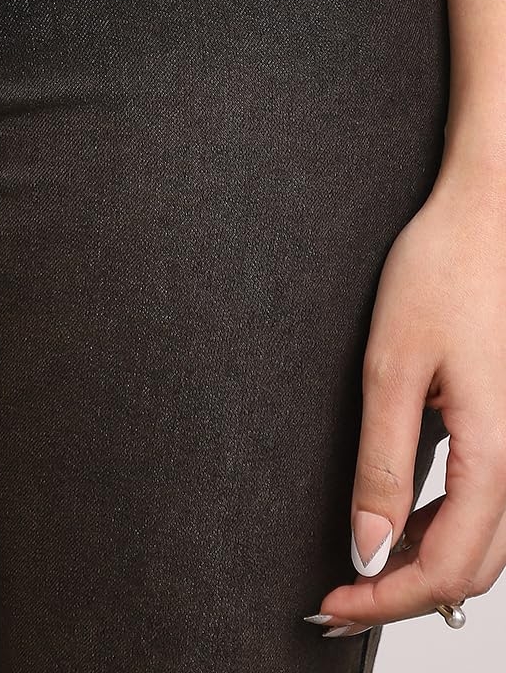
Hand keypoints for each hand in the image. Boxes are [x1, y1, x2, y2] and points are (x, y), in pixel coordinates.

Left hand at [305, 140, 505, 637]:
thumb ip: (381, 465)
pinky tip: (402, 518)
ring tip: (362, 567)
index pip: (446, 570)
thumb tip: (367, 549)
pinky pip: (488, 505)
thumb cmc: (442, 271)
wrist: (487, 215)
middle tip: (338, 598)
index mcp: (495, 453)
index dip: (385, 600)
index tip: (332, 605)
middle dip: (404, 594)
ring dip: (426, 565)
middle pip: (471, 571)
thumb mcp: (391, 366)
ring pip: (486, 545)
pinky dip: (446, 528)